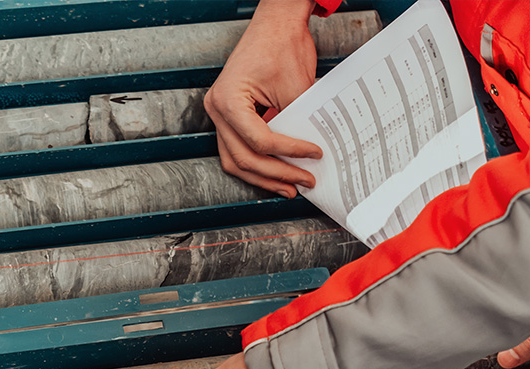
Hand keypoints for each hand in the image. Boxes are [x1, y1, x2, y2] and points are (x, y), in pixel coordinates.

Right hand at [204, 0, 322, 196]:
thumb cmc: (281, 42)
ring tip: (288, 187)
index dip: (289, 153)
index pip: (260, 141)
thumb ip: (296, 124)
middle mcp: (217, 109)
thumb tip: (307, 158)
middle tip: (302, 182)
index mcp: (228, 100)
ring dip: (263, 177)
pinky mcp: (228, 116)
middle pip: (243, 159)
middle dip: (276, 174)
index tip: (313, 156)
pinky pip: (237, 150)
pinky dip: (257, 164)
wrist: (276, 21)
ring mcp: (219, 114)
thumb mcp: (295, 87)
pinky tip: (276, 172)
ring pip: (235, 161)